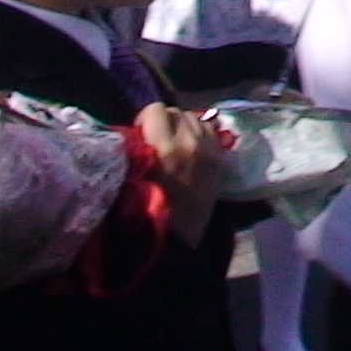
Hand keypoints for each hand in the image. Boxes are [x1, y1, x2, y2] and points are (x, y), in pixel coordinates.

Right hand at [137, 102, 221, 248]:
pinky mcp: (220, 161)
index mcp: (164, 148)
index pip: (156, 110)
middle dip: (165, 121)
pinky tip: (192, 148)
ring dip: (184, 126)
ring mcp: (209, 152)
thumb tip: (132, 131)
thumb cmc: (144, 212)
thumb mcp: (130, 177)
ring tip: (176, 143)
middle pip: (177, 112)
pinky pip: (211, 133)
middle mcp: (190, 144)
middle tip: (158, 139)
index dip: (145, 119)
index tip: (141, 132)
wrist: (175, 240)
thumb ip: (133, 149)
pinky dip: (201, 135)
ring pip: (196, 119)